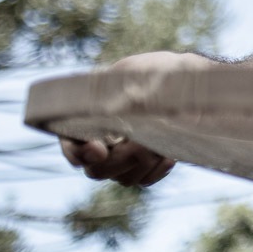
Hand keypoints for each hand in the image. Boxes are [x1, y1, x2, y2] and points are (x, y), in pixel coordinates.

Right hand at [58, 51, 215, 186]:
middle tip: (140, 145)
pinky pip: (144, 180)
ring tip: (158, 143)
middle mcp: (100, 144)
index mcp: (88, 120)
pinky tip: (168, 155)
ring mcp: (121, 158)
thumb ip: (121, 91)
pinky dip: (156, 170)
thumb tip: (119, 109)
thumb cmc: (153, 72)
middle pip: (96, 171)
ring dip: (143, 163)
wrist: (182, 80)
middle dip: (119, 160)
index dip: (79, 154)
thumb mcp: (135, 73)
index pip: (70, 146)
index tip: (99, 149)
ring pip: (123, 178)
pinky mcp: (144, 165)